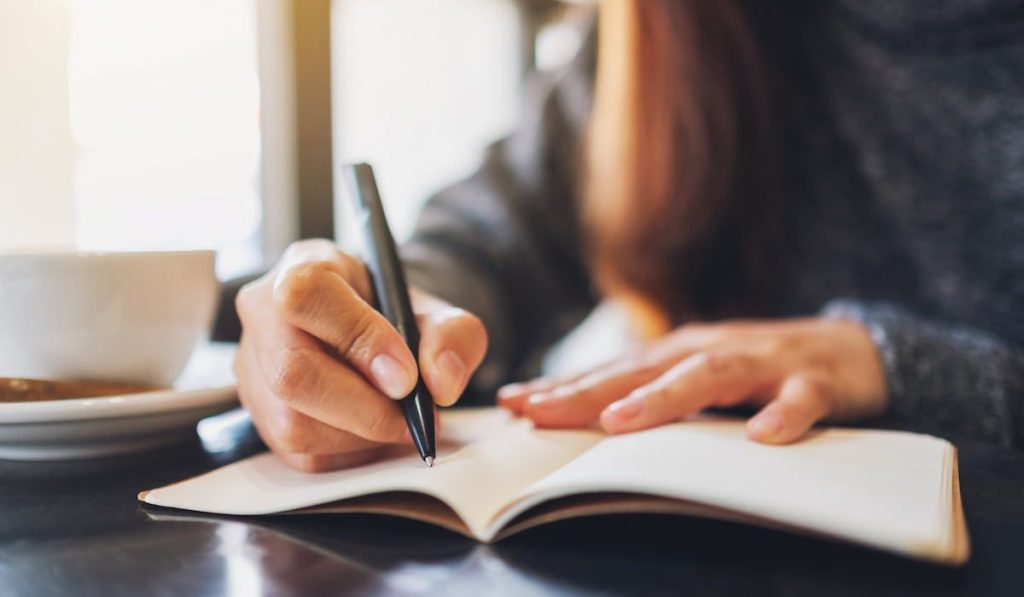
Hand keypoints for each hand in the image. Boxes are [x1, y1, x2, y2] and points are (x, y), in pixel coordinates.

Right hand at [234, 239, 487, 471]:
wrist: (373, 333)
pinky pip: (302, 454)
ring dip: (361, 435)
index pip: (308, 297)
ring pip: (294, 424)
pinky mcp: (261, 416)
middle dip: (364, 408)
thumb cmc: (396, 317)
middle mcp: (264, 314)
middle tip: (411, 416)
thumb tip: (441, 382)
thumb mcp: (436, 312)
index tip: (406, 376)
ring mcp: (253, 369)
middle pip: (292, 373)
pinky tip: (374, 431)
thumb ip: (452, 336)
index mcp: (304, 267)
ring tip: (397, 420)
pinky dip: (351, 453)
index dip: (359, 339)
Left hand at [498, 318, 885, 442]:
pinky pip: (800, 398)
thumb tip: (586, 418)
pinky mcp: (814, 379)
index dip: (562, 385)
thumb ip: (654, 393)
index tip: (512, 403)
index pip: (612, 370)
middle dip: (587, 391)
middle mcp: (711, 349)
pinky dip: (783, 414)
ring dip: (663, 398)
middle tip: (538, 412)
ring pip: (708, 377)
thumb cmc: (760, 369)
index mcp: (680, 352)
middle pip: (643, 370)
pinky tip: (763, 436)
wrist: (849, 349)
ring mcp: (762, 361)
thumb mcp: (700, 378)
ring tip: (620, 422)